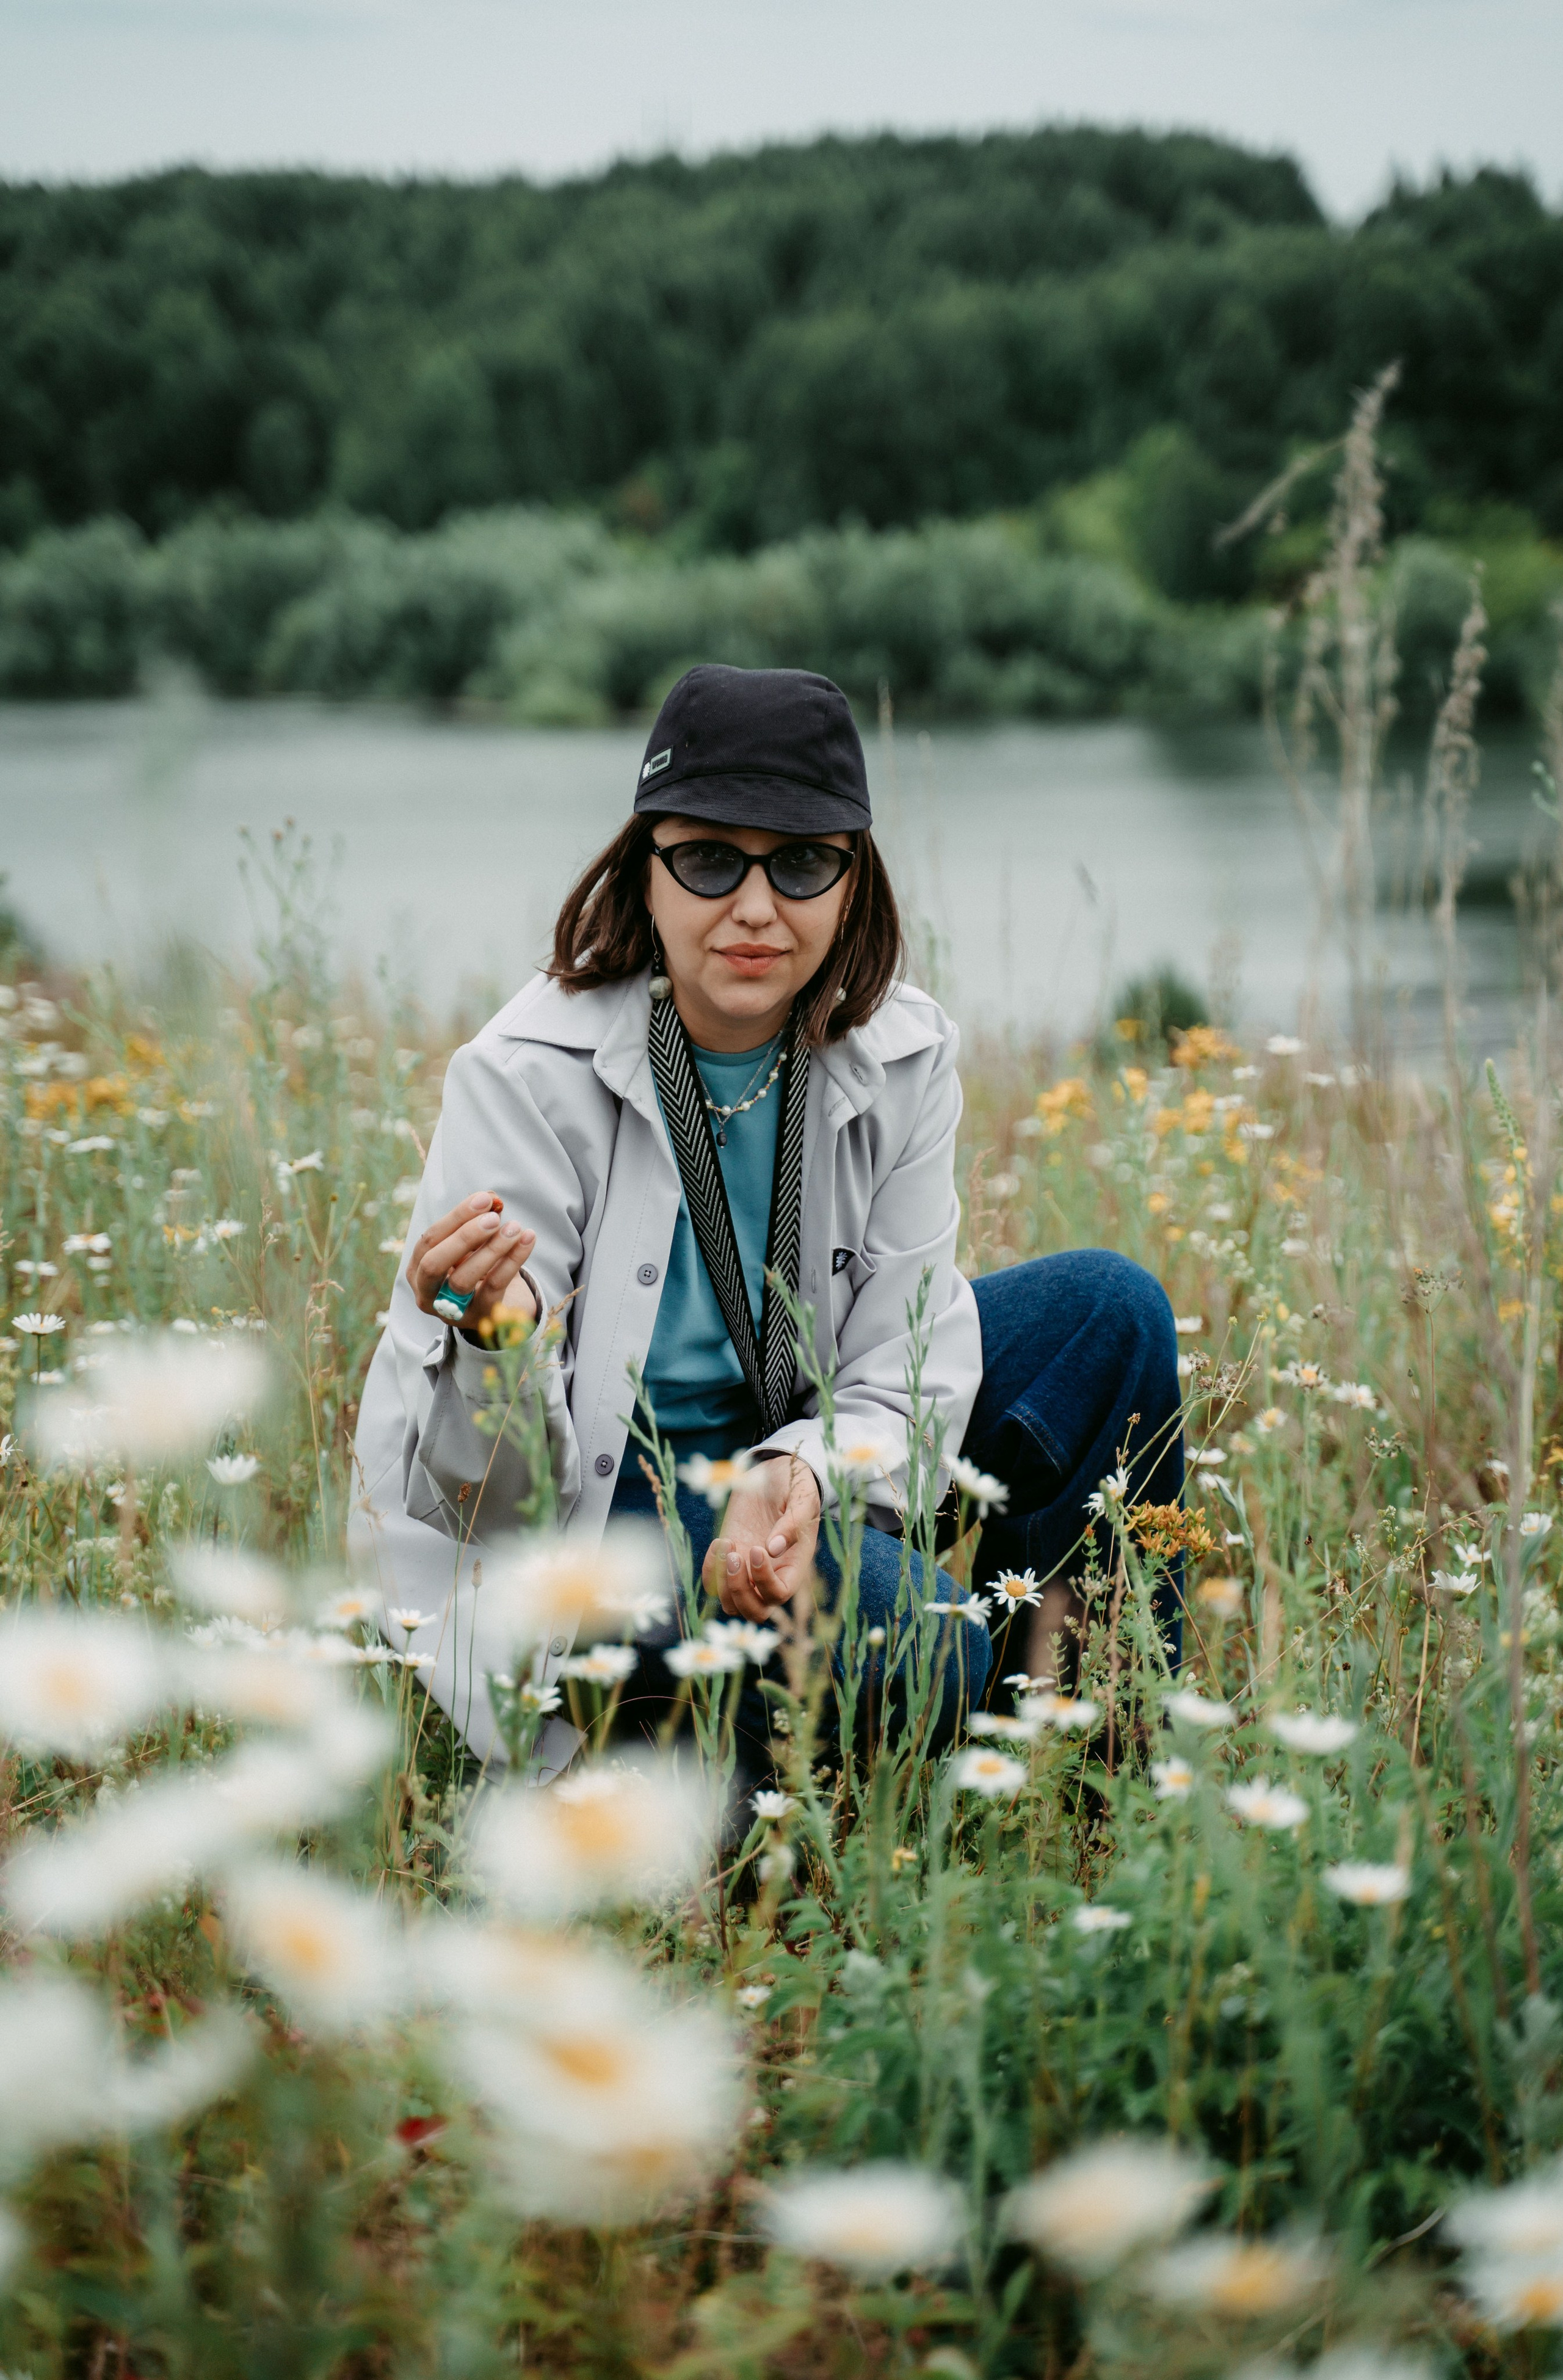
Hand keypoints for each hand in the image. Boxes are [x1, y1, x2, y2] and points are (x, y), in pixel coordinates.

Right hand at [408, 1191, 537, 1329]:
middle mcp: (426, 1293)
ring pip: (463, 1279)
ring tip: (514, 1228)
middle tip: (492, 1218)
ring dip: (491, 1249)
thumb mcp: (470, 1245)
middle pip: (435, 1264)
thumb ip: (475, 1221)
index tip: (483, 1199)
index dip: (455, 1218)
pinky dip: (513, 1261)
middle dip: (464, 1237)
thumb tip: (490, 1199)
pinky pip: (494, 1287)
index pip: (428, 1241)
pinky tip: (527, 1240)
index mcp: (416, 1270)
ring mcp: (450, 1310)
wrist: (498, 1304)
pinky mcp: (478, 1317)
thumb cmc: (475, 1267)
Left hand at [703, 1456, 820, 1623]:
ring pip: (732, 1606)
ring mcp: (748, 1571)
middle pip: (755, 1611)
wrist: (775, 1474)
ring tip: (727, 1545)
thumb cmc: (795, 1485)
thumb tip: (774, 1549)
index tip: (756, 1548)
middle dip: (740, 1590)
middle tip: (736, 1554)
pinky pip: (714, 1584)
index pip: (779, 1594)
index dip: (764, 1580)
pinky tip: (719, 1542)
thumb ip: (793, 1522)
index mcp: (794, 1566)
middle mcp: (771, 1576)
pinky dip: (711, 1571)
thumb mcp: (802, 1497)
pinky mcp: (730, 1560)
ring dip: (723, 1582)